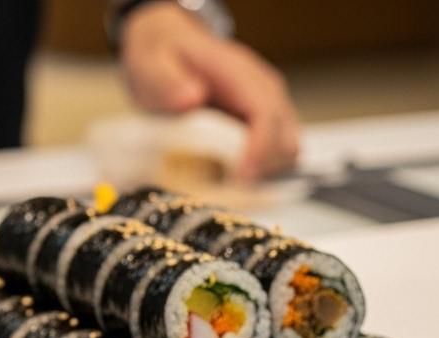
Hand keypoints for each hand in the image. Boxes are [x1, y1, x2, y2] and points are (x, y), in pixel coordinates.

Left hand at [119, 2, 299, 180]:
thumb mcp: (152, 64)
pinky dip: (256, 173)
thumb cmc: (162, 57)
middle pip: (286, 139)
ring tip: (222, 185)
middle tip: (225, 189)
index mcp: (241, 75)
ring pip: (285, 152)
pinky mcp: (257, 125)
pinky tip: (225, 179)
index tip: (240, 176)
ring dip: (261, 174)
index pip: (267, 114)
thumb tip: (191, 98)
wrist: (169, 47)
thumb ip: (167, 81)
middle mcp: (262, 91)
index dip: (260, 149)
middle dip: (262, 169)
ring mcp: (264, 109)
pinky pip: (271, 156)